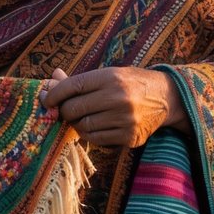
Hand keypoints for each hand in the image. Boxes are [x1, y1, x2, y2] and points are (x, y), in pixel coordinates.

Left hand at [40, 66, 189, 146]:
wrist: (167, 98)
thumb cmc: (131, 83)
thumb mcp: (108, 74)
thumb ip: (79, 80)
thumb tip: (51, 77)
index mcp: (111, 77)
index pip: (72, 86)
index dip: (54, 93)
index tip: (46, 98)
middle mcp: (118, 97)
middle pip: (74, 108)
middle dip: (64, 110)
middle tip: (65, 110)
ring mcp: (125, 119)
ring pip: (83, 126)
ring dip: (77, 123)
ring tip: (82, 117)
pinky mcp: (130, 137)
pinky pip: (97, 139)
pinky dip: (89, 134)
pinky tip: (94, 126)